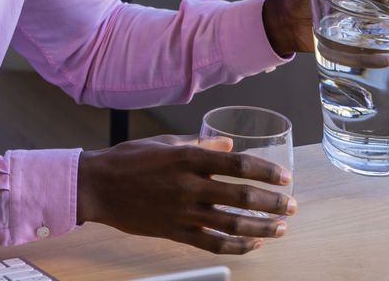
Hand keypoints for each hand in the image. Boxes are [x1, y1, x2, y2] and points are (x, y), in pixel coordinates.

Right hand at [76, 135, 294, 253]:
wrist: (97, 186)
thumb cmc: (128, 159)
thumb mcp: (165, 142)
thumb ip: (200, 144)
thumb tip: (228, 144)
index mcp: (187, 159)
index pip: (238, 165)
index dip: (266, 171)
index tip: (284, 177)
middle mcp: (189, 186)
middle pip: (242, 196)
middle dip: (273, 202)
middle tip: (291, 205)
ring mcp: (182, 212)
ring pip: (232, 223)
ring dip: (262, 227)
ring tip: (280, 227)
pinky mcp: (175, 231)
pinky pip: (212, 242)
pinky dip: (236, 246)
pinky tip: (252, 244)